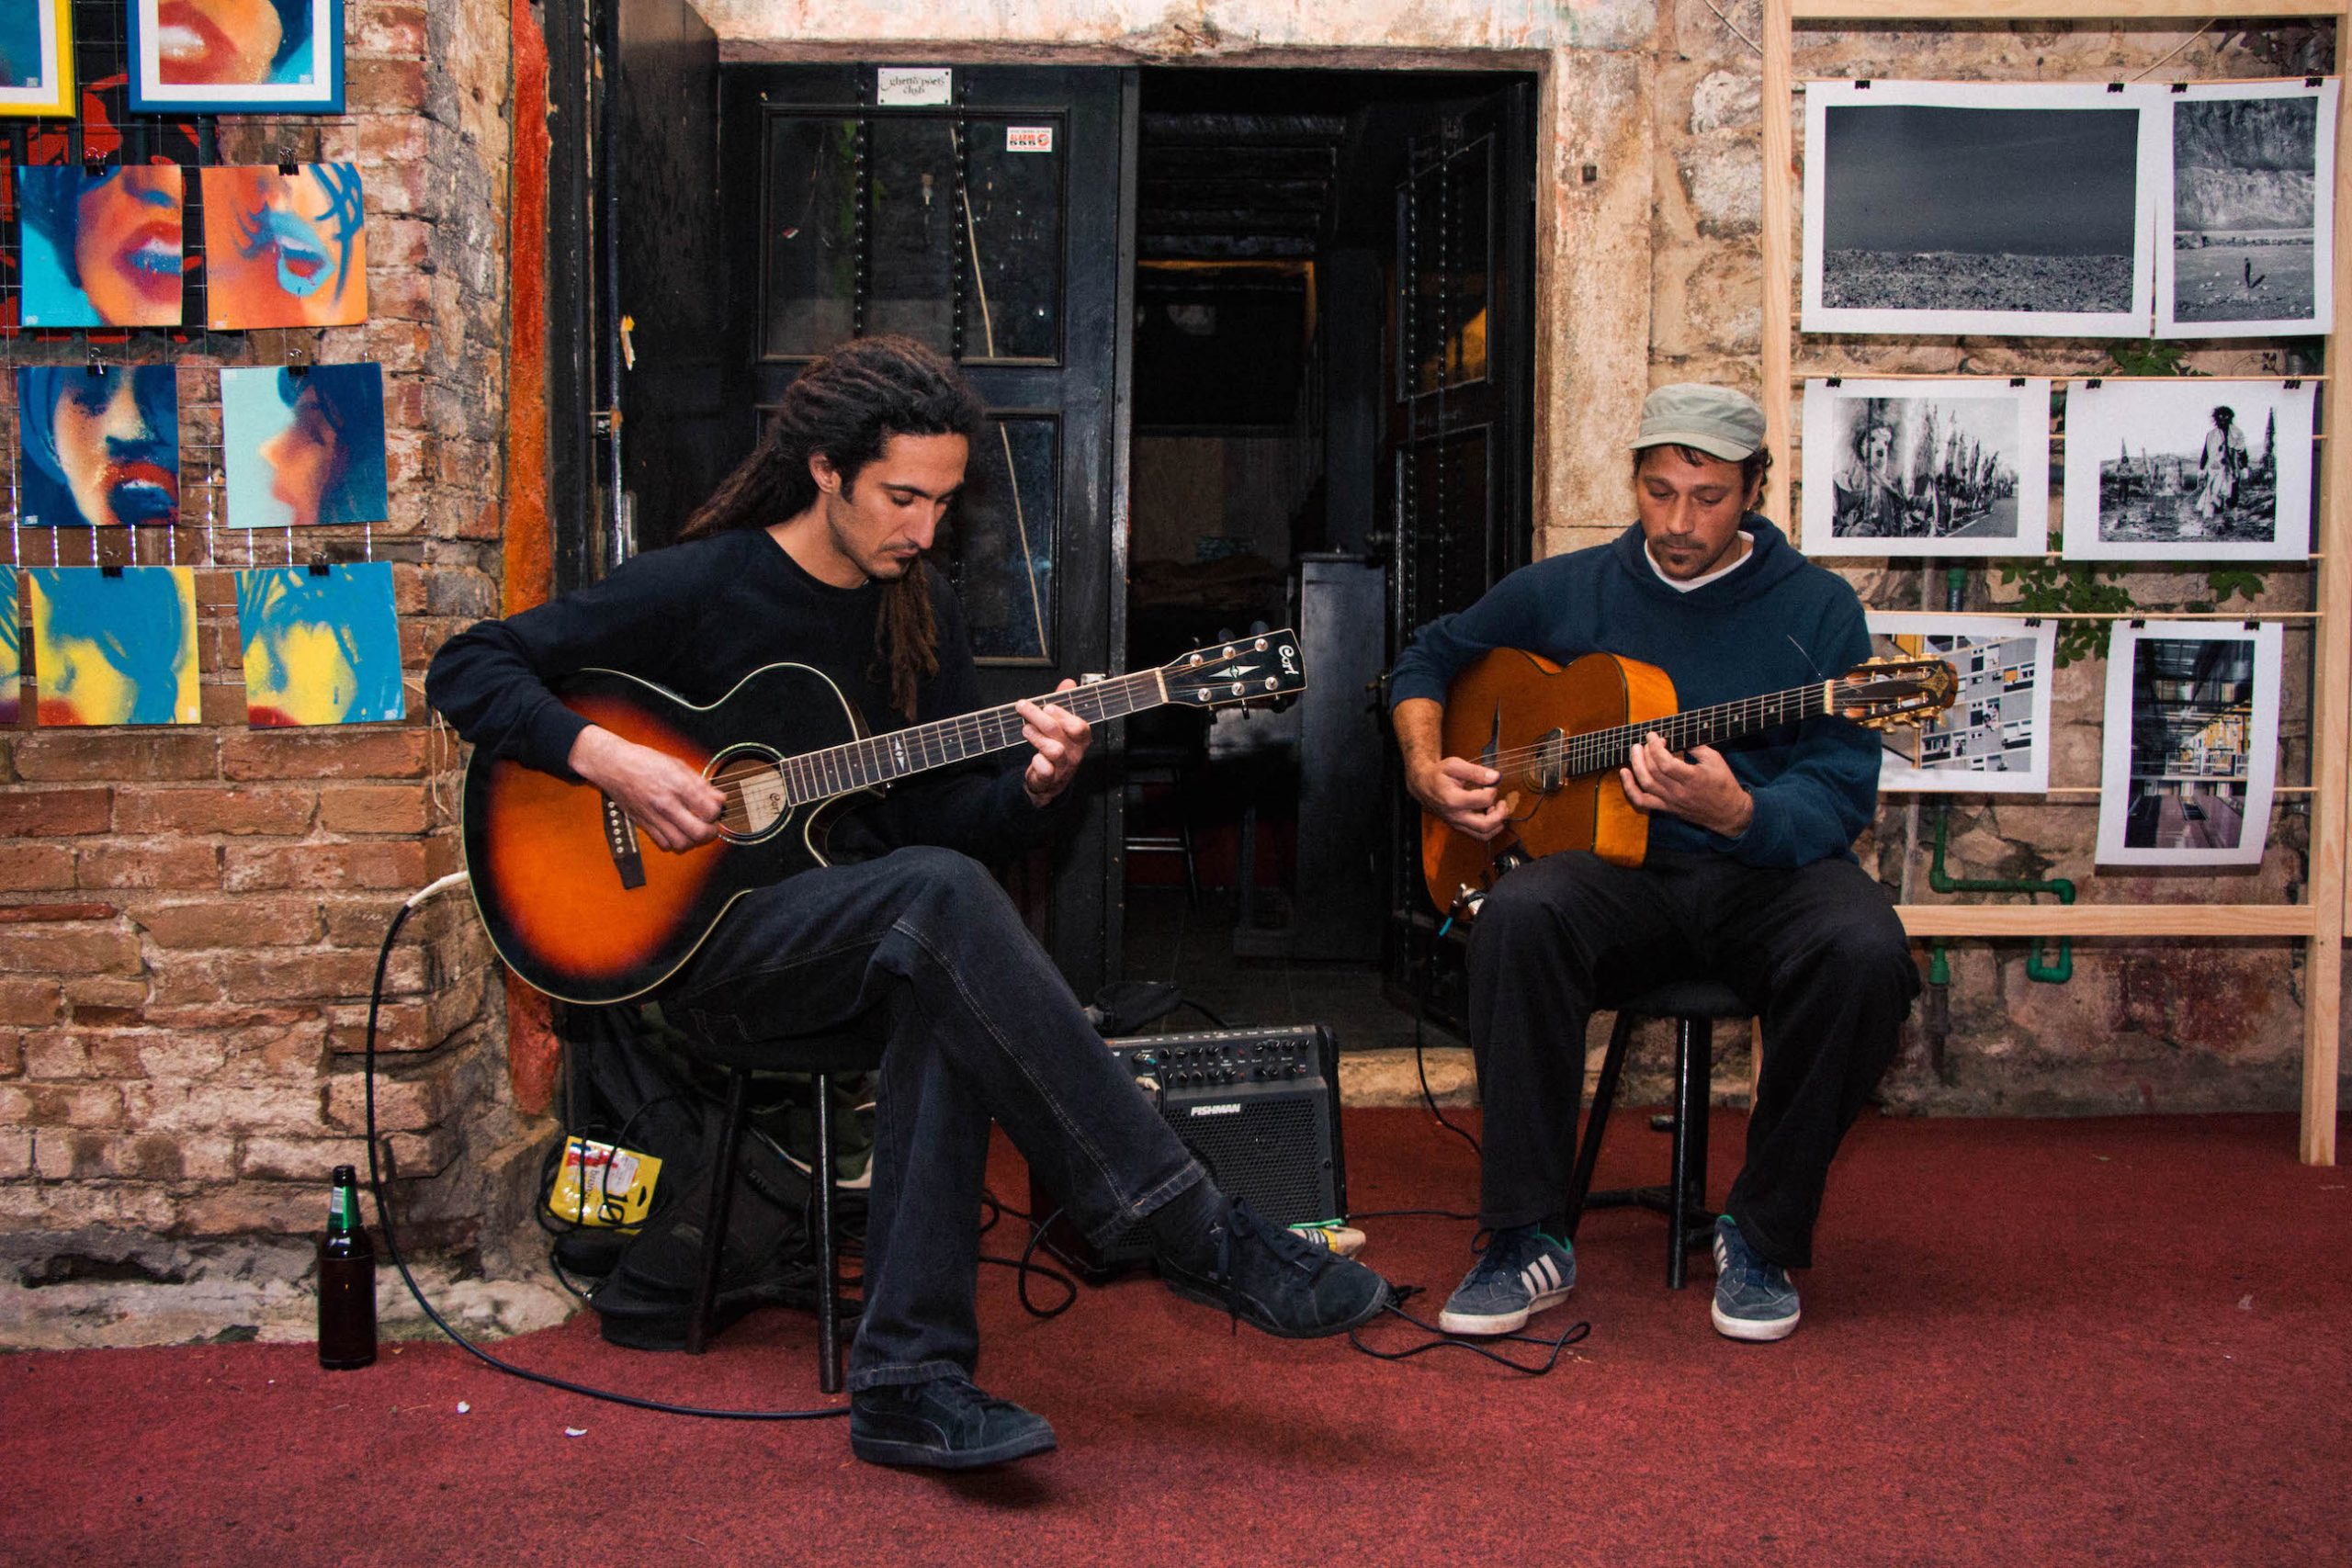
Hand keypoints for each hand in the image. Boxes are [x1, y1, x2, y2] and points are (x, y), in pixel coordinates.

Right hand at [566, 725, 724, 852]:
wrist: (614, 765)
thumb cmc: (645, 761)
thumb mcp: (678, 765)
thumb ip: (701, 784)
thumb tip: (719, 799)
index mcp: (677, 785)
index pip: (709, 810)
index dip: (717, 812)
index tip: (716, 808)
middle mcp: (666, 804)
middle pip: (698, 832)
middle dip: (711, 832)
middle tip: (711, 825)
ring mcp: (654, 816)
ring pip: (682, 843)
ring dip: (693, 840)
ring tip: (695, 829)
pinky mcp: (643, 824)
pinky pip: (664, 844)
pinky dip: (675, 842)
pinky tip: (678, 831)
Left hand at [1016, 680, 1092, 806]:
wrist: (1049, 782)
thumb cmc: (1057, 749)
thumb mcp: (1061, 726)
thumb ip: (1064, 704)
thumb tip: (1068, 682)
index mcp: (1080, 740)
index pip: (1080, 726)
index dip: (1064, 715)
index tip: (1047, 706)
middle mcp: (1074, 753)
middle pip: (1059, 731)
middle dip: (1038, 716)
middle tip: (1023, 707)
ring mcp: (1063, 767)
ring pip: (1053, 750)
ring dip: (1036, 737)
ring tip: (1025, 729)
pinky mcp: (1050, 779)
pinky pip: (1045, 770)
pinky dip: (1037, 762)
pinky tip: (1033, 757)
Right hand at [1409, 756, 1514, 841]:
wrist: (1422, 784)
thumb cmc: (1438, 774)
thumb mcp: (1454, 765)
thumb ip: (1476, 772)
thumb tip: (1495, 777)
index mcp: (1453, 799)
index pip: (1484, 800)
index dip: (1492, 789)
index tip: (1490, 782)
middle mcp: (1455, 816)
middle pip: (1485, 826)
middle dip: (1500, 815)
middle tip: (1502, 802)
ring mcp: (1456, 823)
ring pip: (1483, 835)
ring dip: (1496, 824)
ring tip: (1497, 808)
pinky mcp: (1458, 826)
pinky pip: (1478, 834)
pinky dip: (1489, 827)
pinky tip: (1489, 813)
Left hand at [1619, 733, 1752, 837]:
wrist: (1727, 813)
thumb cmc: (1723, 783)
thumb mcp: (1715, 759)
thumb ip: (1696, 746)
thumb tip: (1678, 734)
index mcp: (1692, 778)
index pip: (1665, 762)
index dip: (1655, 747)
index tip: (1653, 735)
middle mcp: (1679, 792)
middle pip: (1652, 771)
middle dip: (1645, 752)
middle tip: (1645, 741)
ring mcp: (1670, 801)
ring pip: (1644, 784)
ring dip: (1635, 765)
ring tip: (1634, 750)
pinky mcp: (1665, 807)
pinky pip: (1641, 800)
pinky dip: (1629, 787)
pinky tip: (1624, 772)